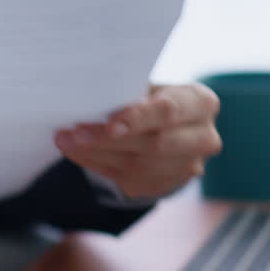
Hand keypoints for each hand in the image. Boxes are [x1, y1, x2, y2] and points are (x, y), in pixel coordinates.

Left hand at [54, 84, 221, 199]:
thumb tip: (92, 97)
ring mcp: (188, 166)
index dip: (138, 118)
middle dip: (110, 140)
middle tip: (74, 132)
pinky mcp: (165, 184)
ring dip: (96, 154)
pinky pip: (128, 179)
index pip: (168, 111)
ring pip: (139, 166)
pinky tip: (76, 152)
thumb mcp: (147, 86)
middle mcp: (203, 137)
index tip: (109, 123)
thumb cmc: (150, 96)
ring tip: (66, 140)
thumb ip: (129, 92)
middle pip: (154, 144)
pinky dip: (97, 164)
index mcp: (201, 103)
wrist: (166, 125)